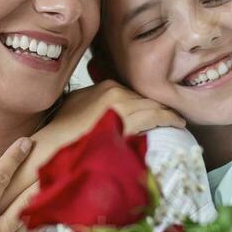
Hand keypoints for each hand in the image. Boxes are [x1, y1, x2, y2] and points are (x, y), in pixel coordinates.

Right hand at [45, 80, 184, 143]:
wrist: (54, 145)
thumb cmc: (62, 131)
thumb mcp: (76, 105)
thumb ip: (93, 100)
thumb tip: (104, 107)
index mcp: (105, 87)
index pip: (134, 92)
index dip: (146, 102)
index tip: (154, 109)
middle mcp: (115, 92)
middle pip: (145, 98)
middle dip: (157, 106)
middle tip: (171, 115)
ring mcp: (122, 106)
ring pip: (153, 106)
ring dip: (166, 112)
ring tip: (177, 119)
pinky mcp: (127, 122)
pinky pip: (155, 117)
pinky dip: (168, 118)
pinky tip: (177, 122)